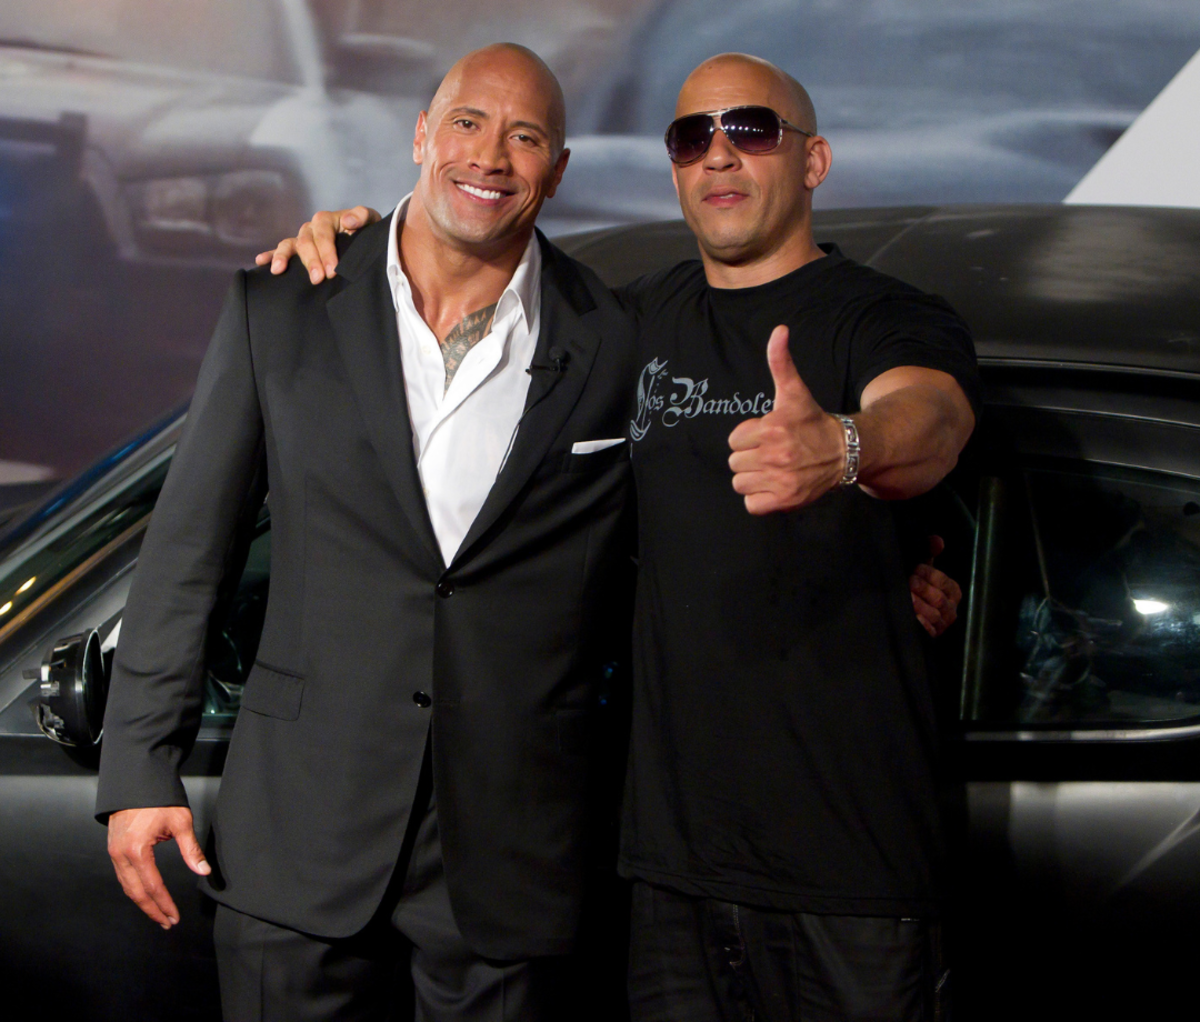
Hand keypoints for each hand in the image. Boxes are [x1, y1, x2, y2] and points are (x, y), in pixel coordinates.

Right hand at [107, 806, 210, 928]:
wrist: (136, 780)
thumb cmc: (159, 799)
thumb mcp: (180, 822)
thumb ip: (191, 850)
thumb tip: (203, 871)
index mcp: (136, 851)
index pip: (153, 887)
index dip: (164, 904)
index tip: (174, 917)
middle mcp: (120, 855)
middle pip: (136, 892)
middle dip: (152, 910)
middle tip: (167, 922)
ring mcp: (114, 853)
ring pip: (127, 886)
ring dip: (142, 902)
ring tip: (158, 913)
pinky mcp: (113, 848)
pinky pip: (123, 875)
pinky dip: (134, 888)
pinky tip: (145, 894)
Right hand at [254, 205, 380, 282]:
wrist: (362, 239)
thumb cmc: (364, 231)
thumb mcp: (370, 220)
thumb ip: (362, 217)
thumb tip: (348, 222)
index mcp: (326, 220)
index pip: (323, 235)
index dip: (327, 252)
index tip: (333, 271)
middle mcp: (311, 228)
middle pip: (306, 242)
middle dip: (310, 261)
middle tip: (317, 279)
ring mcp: (302, 239)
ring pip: (289, 245)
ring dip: (283, 257)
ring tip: (279, 270)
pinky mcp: (297, 249)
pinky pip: (280, 251)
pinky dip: (270, 255)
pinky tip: (261, 262)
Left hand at [727, 325, 844, 513]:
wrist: (845, 451)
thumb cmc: (813, 422)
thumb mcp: (794, 391)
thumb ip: (780, 362)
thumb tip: (779, 330)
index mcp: (771, 428)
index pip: (734, 440)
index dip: (749, 438)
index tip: (768, 436)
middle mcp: (775, 455)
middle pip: (735, 463)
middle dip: (750, 458)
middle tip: (771, 453)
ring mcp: (780, 480)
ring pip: (741, 484)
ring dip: (753, 479)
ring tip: (772, 469)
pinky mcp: (785, 500)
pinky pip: (752, 505)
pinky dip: (759, 499)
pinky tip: (774, 485)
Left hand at [910, 535, 961, 636]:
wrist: (905, 611)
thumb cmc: (918, 587)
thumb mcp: (923, 569)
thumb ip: (929, 553)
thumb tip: (937, 541)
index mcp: (952, 592)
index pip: (945, 582)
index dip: (930, 575)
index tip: (916, 569)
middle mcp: (950, 609)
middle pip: (940, 599)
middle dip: (924, 589)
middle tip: (909, 582)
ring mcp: (941, 624)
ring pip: (934, 615)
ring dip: (920, 605)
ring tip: (908, 597)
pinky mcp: (931, 635)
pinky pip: (929, 631)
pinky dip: (922, 623)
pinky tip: (914, 616)